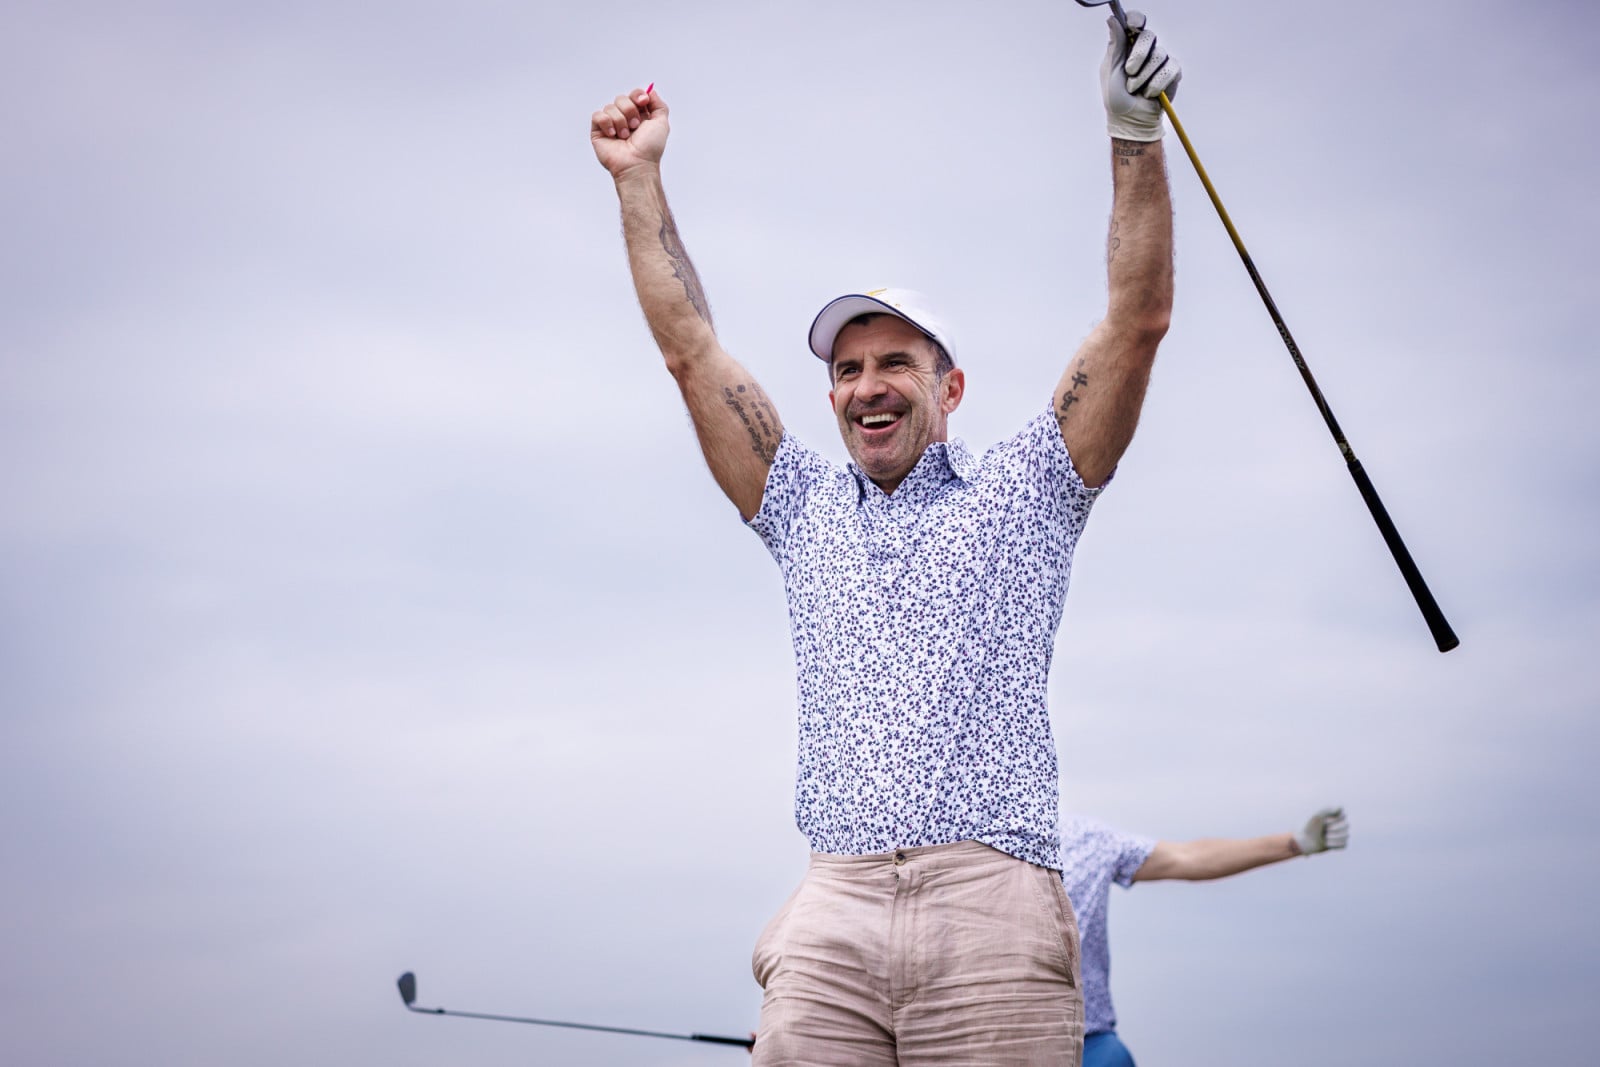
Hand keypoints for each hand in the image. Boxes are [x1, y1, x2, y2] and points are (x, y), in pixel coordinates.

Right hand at [590, 86, 668, 178]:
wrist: (637, 164)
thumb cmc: (650, 149)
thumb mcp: (662, 124)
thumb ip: (659, 105)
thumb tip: (650, 91)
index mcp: (639, 115)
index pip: (635, 94)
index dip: (638, 95)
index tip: (643, 102)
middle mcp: (624, 118)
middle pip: (622, 98)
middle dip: (630, 111)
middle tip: (635, 127)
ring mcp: (611, 124)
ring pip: (610, 107)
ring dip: (620, 121)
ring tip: (624, 136)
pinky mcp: (598, 130)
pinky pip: (598, 115)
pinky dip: (607, 123)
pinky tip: (613, 135)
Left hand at [1100, 10, 1181, 141]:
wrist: (1131, 121)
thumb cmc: (1116, 98)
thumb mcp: (1111, 71)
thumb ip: (1115, 45)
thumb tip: (1112, 19)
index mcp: (1128, 45)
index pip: (1136, 22)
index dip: (1136, 19)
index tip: (1132, 26)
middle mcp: (1146, 50)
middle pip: (1149, 35)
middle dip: (1138, 55)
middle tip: (1129, 72)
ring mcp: (1161, 60)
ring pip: (1159, 55)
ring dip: (1144, 77)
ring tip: (1135, 90)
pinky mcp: (1173, 72)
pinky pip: (1170, 69)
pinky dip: (1157, 84)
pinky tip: (1149, 94)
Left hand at [1293, 807, 1348, 855]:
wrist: (1305, 842)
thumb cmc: (1310, 828)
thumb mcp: (1318, 817)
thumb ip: (1329, 810)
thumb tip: (1341, 807)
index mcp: (1332, 817)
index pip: (1343, 816)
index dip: (1334, 820)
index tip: (1324, 821)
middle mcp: (1337, 825)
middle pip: (1346, 826)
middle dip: (1334, 829)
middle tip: (1324, 831)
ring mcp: (1338, 835)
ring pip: (1346, 835)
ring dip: (1334, 838)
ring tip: (1325, 838)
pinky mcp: (1338, 844)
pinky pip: (1344, 844)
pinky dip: (1335, 845)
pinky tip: (1327, 844)